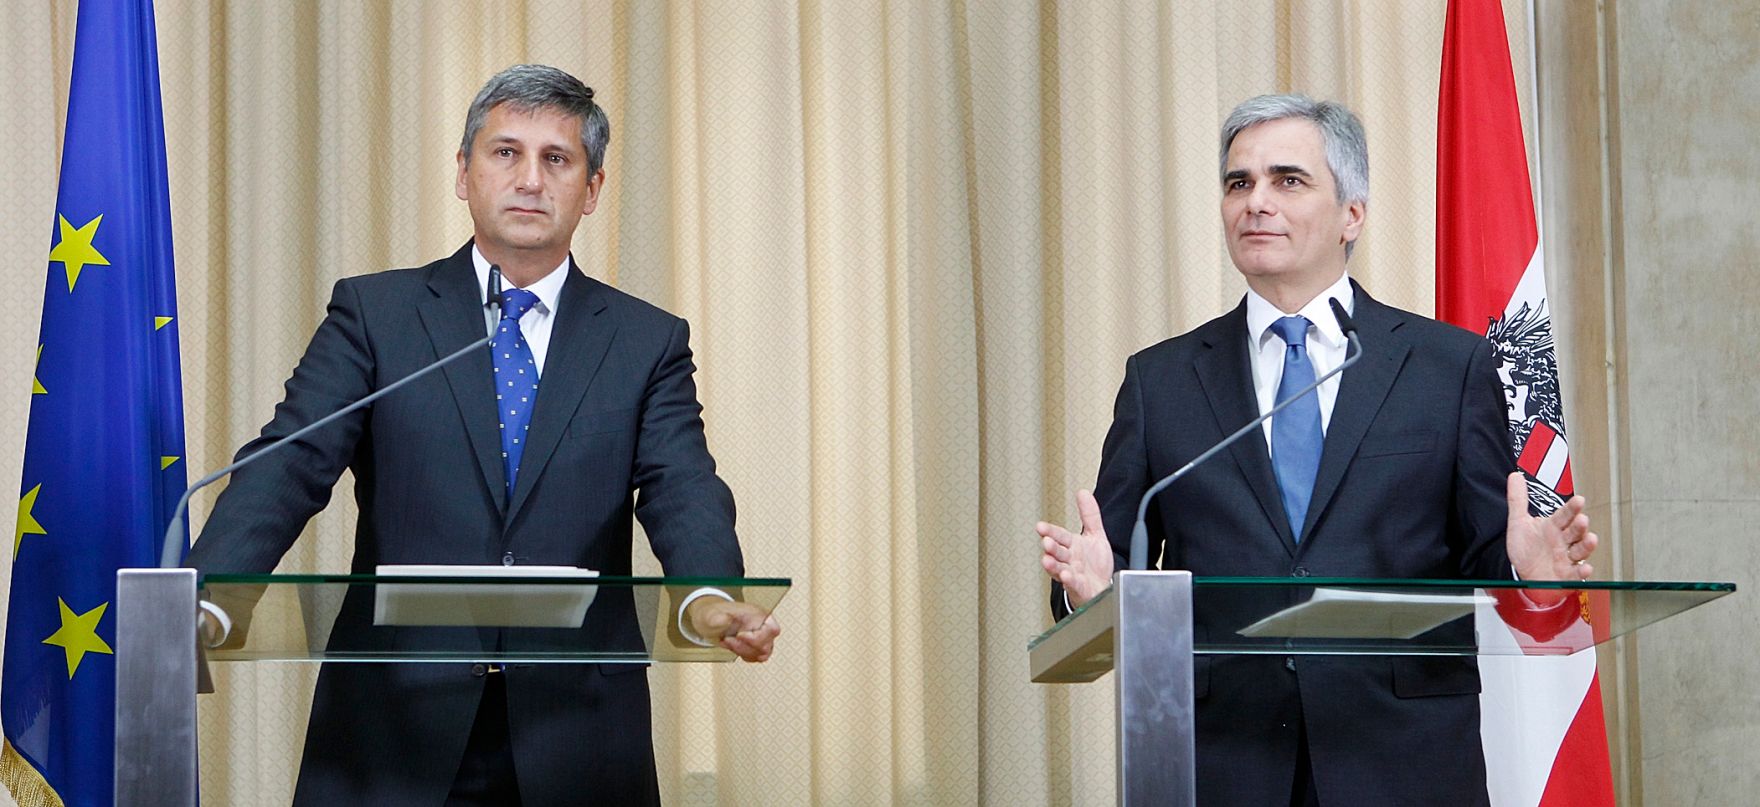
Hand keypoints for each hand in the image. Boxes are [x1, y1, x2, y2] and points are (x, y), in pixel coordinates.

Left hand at [685, 598, 779, 662]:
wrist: (712, 620)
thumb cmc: (715, 614)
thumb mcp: (712, 614)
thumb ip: (717, 618)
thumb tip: (724, 620)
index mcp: (759, 614)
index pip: (772, 630)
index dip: (757, 637)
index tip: (740, 635)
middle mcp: (763, 626)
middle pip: (767, 645)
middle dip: (745, 647)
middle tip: (729, 639)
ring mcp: (761, 637)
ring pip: (762, 654)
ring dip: (743, 652)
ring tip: (728, 642)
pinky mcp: (756, 646)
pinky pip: (755, 658)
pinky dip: (742, 654)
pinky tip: (731, 645)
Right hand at [1037, 489, 1115, 608]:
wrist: (1101, 588)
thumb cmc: (1095, 565)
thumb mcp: (1095, 535)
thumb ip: (1089, 515)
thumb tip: (1083, 492)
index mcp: (1072, 545)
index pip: (1059, 536)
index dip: (1050, 531)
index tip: (1040, 526)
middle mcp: (1069, 560)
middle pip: (1058, 552)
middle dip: (1051, 547)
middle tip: (1046, 541)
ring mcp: (1072, 574)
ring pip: (1059, 569)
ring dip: (1053, 565)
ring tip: (1047, 560)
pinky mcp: (1079, 588)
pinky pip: (1073, 584)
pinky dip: (1069, 580)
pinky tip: (1066, 575)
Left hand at [1505, 472, 1598, 582]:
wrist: (1523, 573)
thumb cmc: (1526, 548)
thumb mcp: (1519, 522)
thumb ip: (1518, 500)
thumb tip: (1515, 476)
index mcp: (1553, 526)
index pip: (1564, 515)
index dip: (1572, 508)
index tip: (1579, 500)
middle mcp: (1563, 541)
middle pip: (1575, 531)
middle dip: (1579, 526)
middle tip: (1582, 519)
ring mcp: (1567, 557)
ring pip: (1580, 550)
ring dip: (1586, 545)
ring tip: (1591, 539)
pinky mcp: (1567, 574)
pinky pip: (1577, 573)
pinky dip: (1582, 571)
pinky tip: (1586, 568)